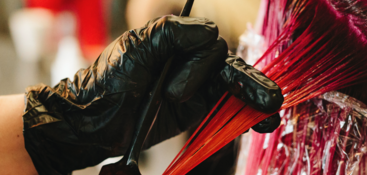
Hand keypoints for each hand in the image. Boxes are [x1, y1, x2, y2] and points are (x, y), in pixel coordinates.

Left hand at [22, 16, 282, 173]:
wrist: (94, 119)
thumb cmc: (108, 80)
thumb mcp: (135, 48)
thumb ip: (169, 33)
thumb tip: (208, 30)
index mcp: (174, 39)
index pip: (208, 42)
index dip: (198, 64)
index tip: (171, 91)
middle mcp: (186, 59)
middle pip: (225, 63)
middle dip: (241, 82)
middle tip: (265, 99)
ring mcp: (193, 84)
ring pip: (231, 84)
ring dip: (254, 95)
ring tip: (272, 109)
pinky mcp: (194, 109)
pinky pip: (224, 105)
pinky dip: (246, 112)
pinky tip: (264, 121)